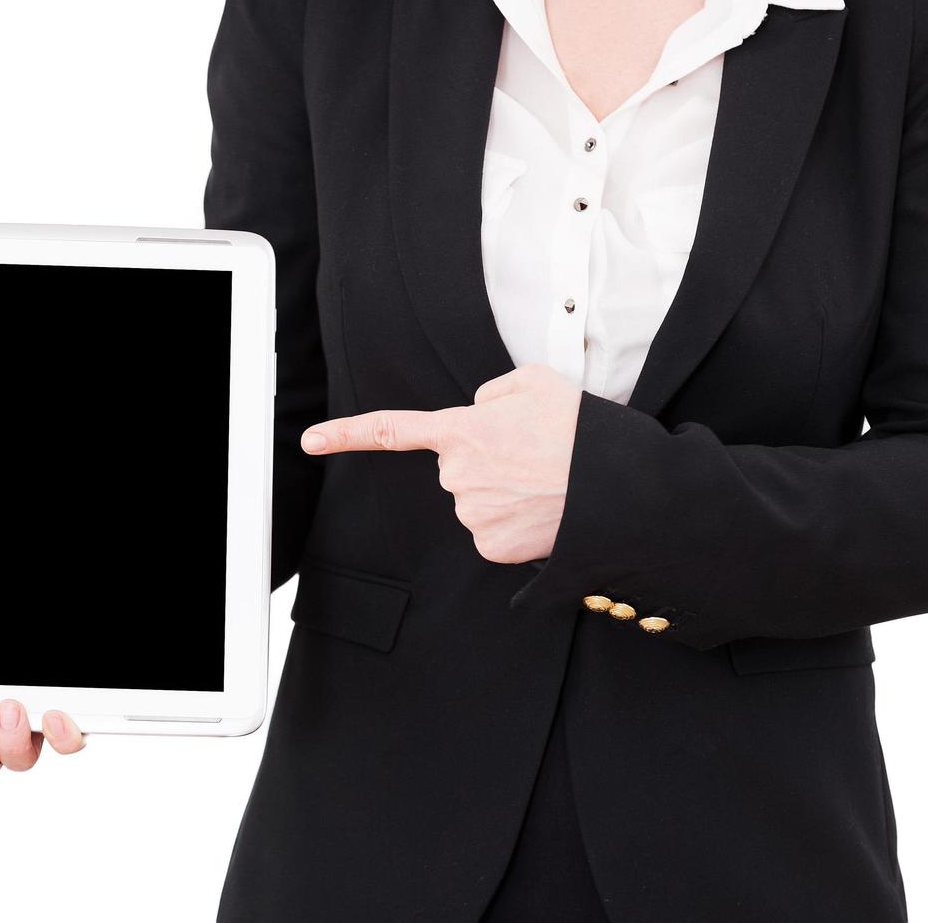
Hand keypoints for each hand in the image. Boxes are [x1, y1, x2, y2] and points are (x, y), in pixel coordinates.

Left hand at [299, 364, 581, 563]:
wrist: (617, 489)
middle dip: (487, 460)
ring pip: (477, 499)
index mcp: (460, 430)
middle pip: (458, 467)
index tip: (309, 441)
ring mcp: (471, 514)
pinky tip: (542, 509)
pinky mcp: (491, 546)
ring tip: (545, 480)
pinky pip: (493, 529)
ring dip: (504, 491)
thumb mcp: (536, 381)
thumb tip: (480, 414)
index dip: (346, 434)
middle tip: (533, 454)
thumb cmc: (579, 430)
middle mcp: (456, 476)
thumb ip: (493, 392)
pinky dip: (515, 522)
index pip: (391, 430)